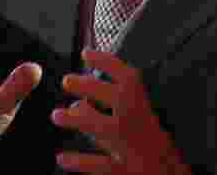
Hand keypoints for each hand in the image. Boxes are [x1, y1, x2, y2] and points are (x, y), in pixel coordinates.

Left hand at [52, 49, 189, 174]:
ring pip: (104, 130)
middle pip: (116, 99)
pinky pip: (100, 166)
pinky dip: (78, 162)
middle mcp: (141, 128)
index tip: (87, 53)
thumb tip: (88, 100)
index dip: (107, 62)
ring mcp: (133, 151)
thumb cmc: (160, 155)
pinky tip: (61, 158)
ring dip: (77, 120)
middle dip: (89, 86)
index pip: (130, 79)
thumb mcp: (148, 127)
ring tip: (56, 115)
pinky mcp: (126, 172)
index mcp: (147, 113)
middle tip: (67, 80)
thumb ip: (122, 114)